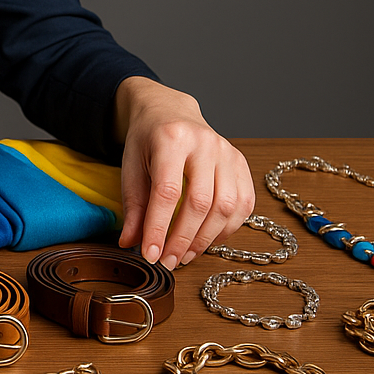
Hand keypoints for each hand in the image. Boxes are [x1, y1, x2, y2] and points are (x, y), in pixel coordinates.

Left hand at [113, 76, 254, 269]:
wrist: (170, 112)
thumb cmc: (147, 141)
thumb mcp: (130, 167)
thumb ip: (133, 206)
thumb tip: (132, 243)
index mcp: (171, 138)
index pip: (168, 192)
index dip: (159, 228)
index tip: (151, 255)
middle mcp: (205, 143)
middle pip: (201, 202)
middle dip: (183, 239)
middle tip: (168, 261)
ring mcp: (228, 152)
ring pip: (226, 207)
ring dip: (206, 239)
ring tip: (184, 255)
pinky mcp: (241, 164)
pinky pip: (243, 204)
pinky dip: (226, 229)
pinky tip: (206, 239)